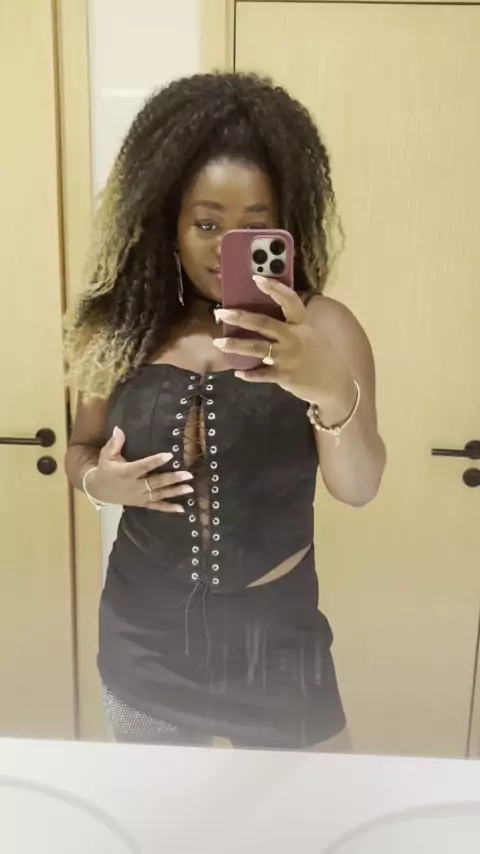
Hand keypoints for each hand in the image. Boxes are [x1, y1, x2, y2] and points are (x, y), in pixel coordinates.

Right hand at [85, 427, 192, 512]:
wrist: (98, 491)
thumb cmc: (105, 469)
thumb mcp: (106, 455)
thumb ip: (114, 443)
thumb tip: (119, 428)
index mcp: (126, 472)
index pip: (143, 466)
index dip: (156, 461)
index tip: (169, 455)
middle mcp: (134, 486)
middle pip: (155, 482)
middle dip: (172, 478)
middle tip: (188, 475)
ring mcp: (139, 497)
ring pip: (159, 494)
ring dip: (175, 492)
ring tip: (189, 488)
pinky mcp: (141, 504)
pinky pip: (156, 507)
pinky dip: (169, 508)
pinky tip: (182, 509)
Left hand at [213, 276, 354, 414]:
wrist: (336, 385)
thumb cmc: (323, 357)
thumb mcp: (313, 335)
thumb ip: (295, 326)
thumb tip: (272, 316)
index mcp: (303, 324)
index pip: (289, 300)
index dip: (274, 288)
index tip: (256, 278)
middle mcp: (294, 338)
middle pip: (263, 323)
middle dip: (240, 317)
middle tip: (222, 313)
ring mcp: (287, 357)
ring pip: (256, 348)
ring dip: (235, 345)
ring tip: (218, 343)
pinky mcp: (284, 376)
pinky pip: (261, 374)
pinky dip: (249, 374)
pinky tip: (239, 373)